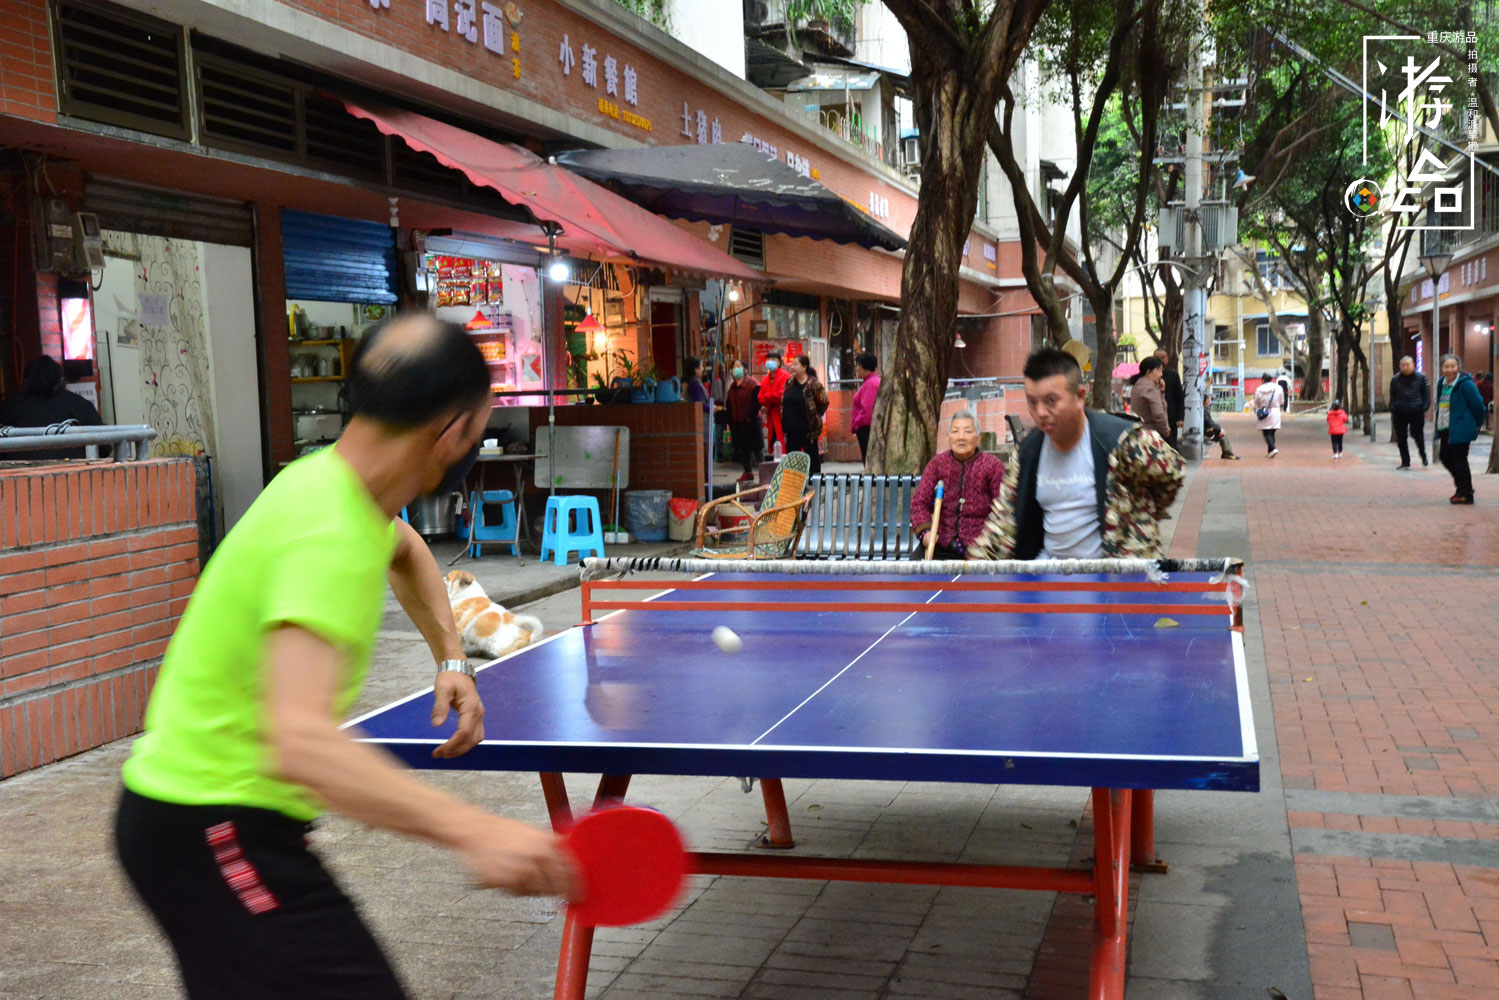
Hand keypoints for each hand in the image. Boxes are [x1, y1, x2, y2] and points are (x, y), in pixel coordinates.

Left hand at [431, 670, 484, 758]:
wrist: (458, 670)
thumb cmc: (450, 678)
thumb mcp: (442, 690)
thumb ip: (440, 707)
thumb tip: (436, 725)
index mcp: (470, 708)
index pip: (464, 732)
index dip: (452, 745)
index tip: (438, 751)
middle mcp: (478, 713)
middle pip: (471, 739)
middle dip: (456, 750)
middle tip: (439, 754)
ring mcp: (479, 715)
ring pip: (476, 739)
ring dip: (462, 748)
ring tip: (446, 752)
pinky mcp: (477, 716)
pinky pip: (475, 734)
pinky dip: (466, 743)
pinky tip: (455, 745)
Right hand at [454, 816, 577, 897]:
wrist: (476, 831)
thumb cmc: (505, 831)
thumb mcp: (535, 832)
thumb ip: (553, 845)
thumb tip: (573, 855)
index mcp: (547, 844)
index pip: (570, 871)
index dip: (577, 887)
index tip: (580, 897)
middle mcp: (536, 858)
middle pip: (555, 887)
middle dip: (557, 893)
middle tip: (558, 896)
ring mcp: (520, 870)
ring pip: (536, 892)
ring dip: (534, 889)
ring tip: (523, 874)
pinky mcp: (504, 881)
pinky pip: (518, 893)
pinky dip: (517, 889)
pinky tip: (511, 875)